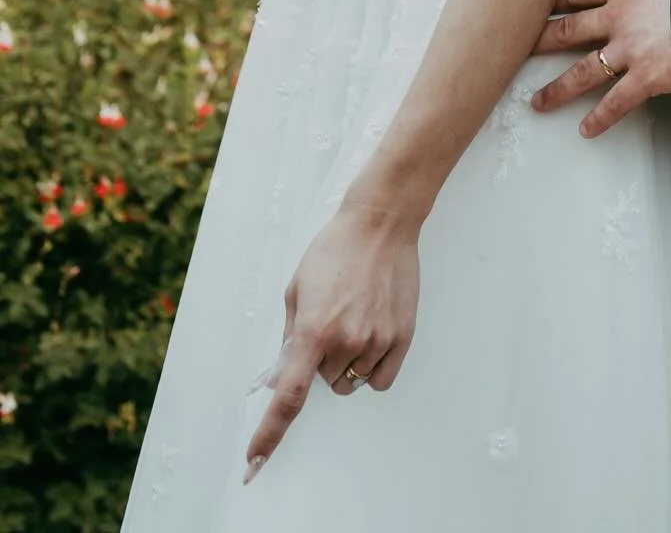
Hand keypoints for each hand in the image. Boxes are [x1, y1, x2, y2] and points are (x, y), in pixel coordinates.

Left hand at [242, 198, 419, 483]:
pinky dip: (371, 368)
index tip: (254, 462)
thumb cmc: (334, 251)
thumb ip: (288, 339)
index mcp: (313, 331)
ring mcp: (377, 342)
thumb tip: (279, 378)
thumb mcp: (297, 290)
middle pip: (322, 382)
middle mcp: (346, 343)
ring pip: (350, 382)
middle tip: (329, 323)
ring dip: (346, 363)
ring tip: (354, 319)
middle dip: (319, 362)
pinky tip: (372, 334)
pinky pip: (380, 380)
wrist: (381, 224)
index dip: (269, 435)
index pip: (288, 398)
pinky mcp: (401, 338)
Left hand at [530, 0, 670, 135]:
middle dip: (542, 41)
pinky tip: (586, 130)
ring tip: (538, 102)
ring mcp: (628, 49)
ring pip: (582, 72)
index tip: (537, 4)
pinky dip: (600, 119)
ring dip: (557, 89)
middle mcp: (617, 17)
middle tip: (520, 49)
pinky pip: (616, 102)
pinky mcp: (645, 77)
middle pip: (569, 30)